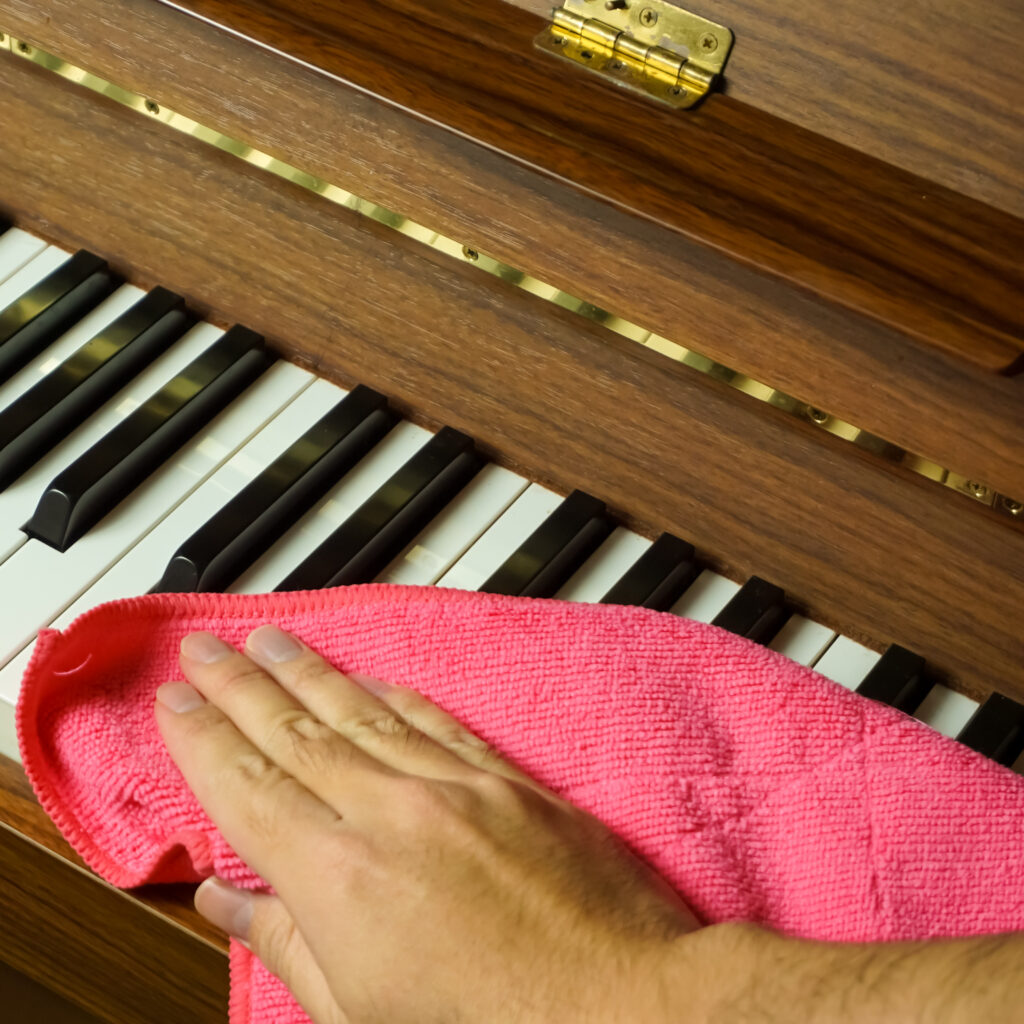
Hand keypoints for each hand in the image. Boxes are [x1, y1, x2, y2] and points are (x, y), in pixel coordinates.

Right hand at [155, 625, 705, 1023]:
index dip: (204, 739)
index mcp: (339, 878)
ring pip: (361, 712)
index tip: (176, 702)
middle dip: (240, 684)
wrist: (619, 1007)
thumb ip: (286, 944)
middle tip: (204, 647)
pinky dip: (394, 693)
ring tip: (268, 639)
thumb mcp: (358, 1013)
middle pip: (295, 732)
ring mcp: (453, 788)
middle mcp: (391, 814)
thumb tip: (225, 899)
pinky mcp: (507, 779)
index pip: (249, 786)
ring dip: (308, 672)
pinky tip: (366, 673)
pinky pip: (435, 720)